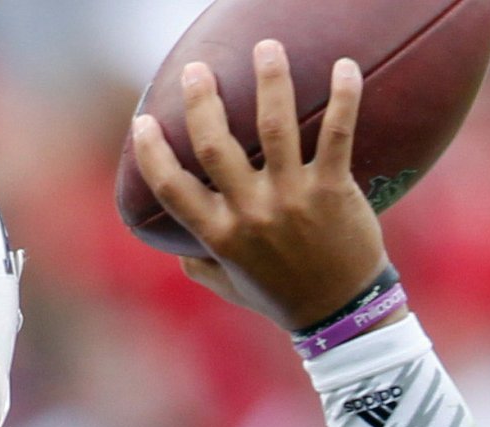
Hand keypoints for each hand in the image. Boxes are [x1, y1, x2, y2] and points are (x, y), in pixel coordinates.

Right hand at [130, 40, 389, 329]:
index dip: (152, 152)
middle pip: (214, 145)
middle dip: (201, 100)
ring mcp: (292, 199)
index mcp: (220, 235)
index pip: (171, 188)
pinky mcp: (333, 191)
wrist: (341, 316)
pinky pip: (338, 134)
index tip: (144, 121)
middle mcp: (251, 214)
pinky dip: (344, 96)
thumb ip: (201, 264)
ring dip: (270, 80)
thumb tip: (175, 250)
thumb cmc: (282, 298)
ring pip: (275, 127)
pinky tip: (345, 64)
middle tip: (197, 69)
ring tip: (267, 47)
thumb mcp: (231, 287)